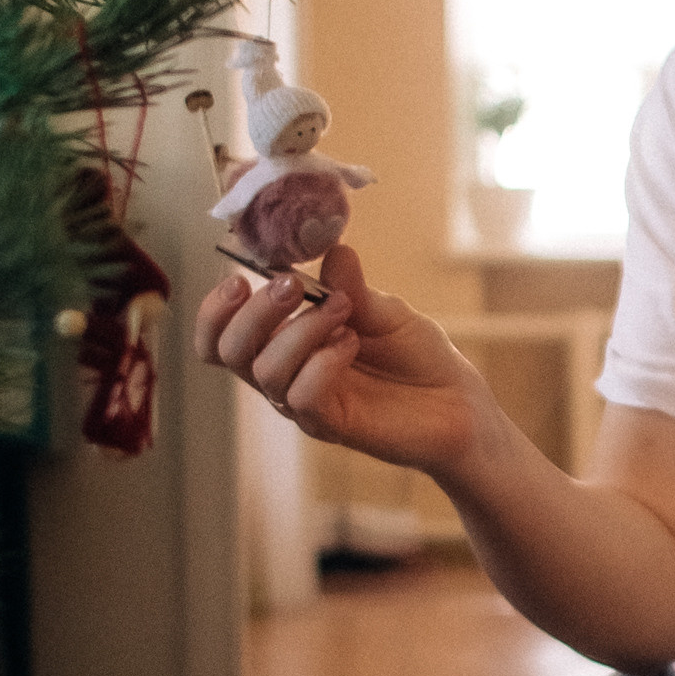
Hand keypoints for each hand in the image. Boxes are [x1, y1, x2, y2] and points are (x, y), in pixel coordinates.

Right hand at [193, 240, 489, 480]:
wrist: (458, 401)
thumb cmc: (415, 354)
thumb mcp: (383, 309)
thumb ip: (351, 286)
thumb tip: (332, 250)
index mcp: (285, 343)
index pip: (221, 336)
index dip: (215, 310)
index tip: (239, 277)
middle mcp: (285, 375)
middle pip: (230, 352)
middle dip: (255, 312)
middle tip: (293, 285)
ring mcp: (304, 403)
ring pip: (265, 372)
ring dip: (300, 330)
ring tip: (344, 313)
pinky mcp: (330, 425)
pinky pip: (302, 396)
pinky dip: (321, 362)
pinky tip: (351, 343)